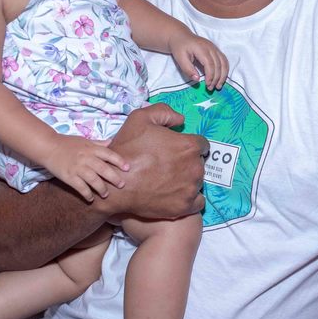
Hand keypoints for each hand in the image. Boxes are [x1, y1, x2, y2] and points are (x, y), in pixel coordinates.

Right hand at [40, 134, 128, 202]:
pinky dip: (87, 194)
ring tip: (106, 194)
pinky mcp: (69, 176)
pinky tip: (91, 198)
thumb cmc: (67, 143)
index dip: (119, 161)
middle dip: (114, 178)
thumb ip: (98, 143)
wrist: (47, 147)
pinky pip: (80, 187)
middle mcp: (86, 158)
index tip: (127, 168)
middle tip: (122, 185)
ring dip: (101, 188)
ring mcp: (77, 168)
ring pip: (93, 180)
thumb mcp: (84, 140)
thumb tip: (112, 142)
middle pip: (103, 169)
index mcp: (91, 148)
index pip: (109, 154)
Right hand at [93, 103, 208, 219]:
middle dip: (186, 163)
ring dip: (187, 180)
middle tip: (167, 166)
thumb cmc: (128, 150)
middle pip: (198, 163)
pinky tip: (175, 195)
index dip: (188, 146)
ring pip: (197, 181)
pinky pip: (198, 201)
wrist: (116, 184)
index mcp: (189, 146)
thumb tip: (180, 119)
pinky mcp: (186, 206)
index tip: (176, 150)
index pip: (201, 144)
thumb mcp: (140, 118)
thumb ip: (163, 112)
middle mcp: (195, 167)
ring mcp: (192, 188)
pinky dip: (189, 199)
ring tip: (167, 181)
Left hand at [169, 32, 227, 90]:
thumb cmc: (180, 48)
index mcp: (201, 48)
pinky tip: (221, 78)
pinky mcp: (216, 50)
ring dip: (223, 75)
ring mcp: (215, 48)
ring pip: (224, 63)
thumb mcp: (180, 59)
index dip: (210, 76)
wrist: (181, 37)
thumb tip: (197, 79)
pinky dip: (225, 70)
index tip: (207, 85)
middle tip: (211, 88)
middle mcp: (211, 47)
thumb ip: (188, 69)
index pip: (210, 64)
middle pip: (219, 64)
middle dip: (216, 78)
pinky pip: (224, 60)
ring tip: (219, 86)